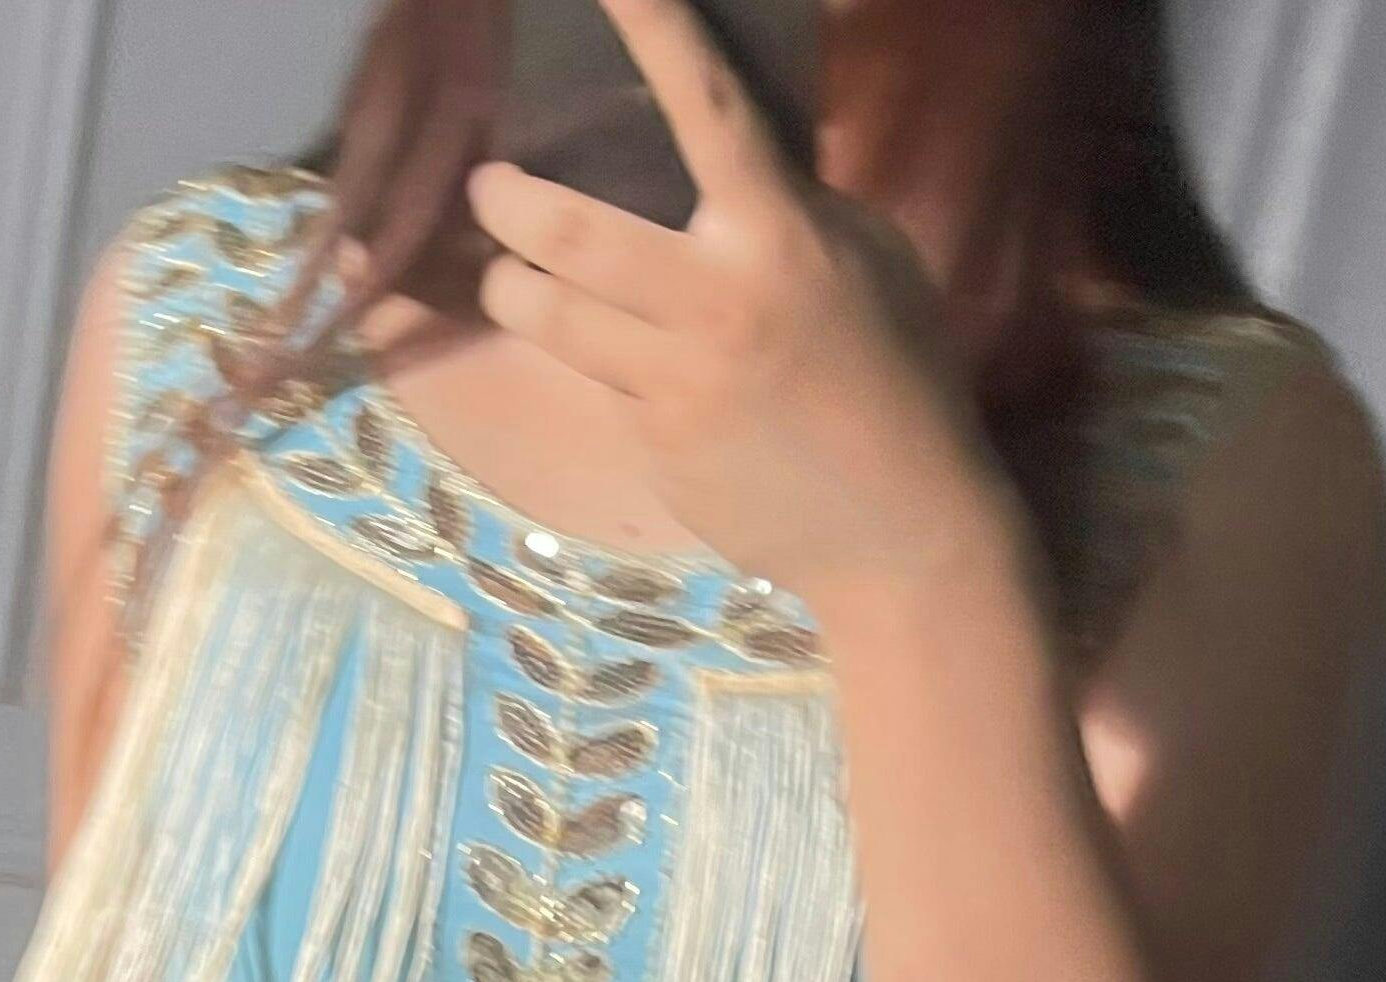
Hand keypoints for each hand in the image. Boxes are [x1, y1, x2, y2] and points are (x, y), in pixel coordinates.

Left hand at [465, 0, 1012, 614]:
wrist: (896, 529)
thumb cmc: (896, 377)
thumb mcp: (866, 260)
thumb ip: (792, 204)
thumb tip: (732, 151)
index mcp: (780, 232)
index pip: (708, 106)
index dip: (654, 30)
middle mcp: (717, 299)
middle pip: (572, 234)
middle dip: (511, 204)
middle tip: (489, 185)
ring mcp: (676, 380)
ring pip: (549, 317)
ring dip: (510, 288)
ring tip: (507, 276)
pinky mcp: (653, 446)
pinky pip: (592, 382)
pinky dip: (586, 364)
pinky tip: (618, 369)